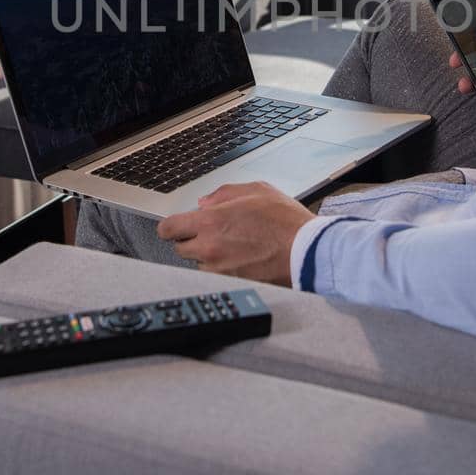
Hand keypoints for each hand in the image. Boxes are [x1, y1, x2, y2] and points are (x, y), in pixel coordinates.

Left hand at [156, 182, 312, 284]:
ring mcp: (218, 269)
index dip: (171, 227)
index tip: (176, 227)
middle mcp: (209, 247)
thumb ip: (224, 194)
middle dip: (192, 240)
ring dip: (207, 257)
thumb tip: (205, 203)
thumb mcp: (257, 190)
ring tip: (232, 247)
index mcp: (211, 221)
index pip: (168, 229)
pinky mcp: (230, 284)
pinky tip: (240, 260)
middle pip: (180, 249)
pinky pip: (215, 277)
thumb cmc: (286, 221)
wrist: (307, 251)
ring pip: (198, 264)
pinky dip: (221, 270)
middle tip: (211, 234)